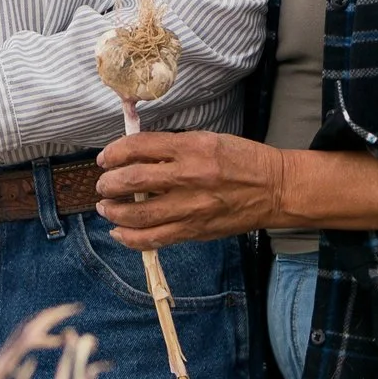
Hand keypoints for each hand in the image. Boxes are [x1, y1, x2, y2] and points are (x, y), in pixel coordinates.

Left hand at [95, 130, 287, 248]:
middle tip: (103, 185)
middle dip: (108, 184)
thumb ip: (172, 147)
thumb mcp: (207, 140)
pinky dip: (130, 238)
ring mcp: (190, 207)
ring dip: (113, 212)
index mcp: (190, 147)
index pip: (138, 147)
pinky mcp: (194, 230)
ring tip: (105, 207)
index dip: (114, 152)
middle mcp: (188, 176)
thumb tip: (135, 154)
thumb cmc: (241, 160)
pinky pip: (154, 239)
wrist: (275, 189)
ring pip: (137, 214)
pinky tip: (119, 232)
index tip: (105, 158)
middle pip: (132, 181)